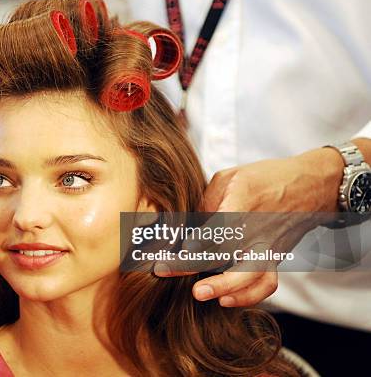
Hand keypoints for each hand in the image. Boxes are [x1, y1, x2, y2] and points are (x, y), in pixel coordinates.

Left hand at [155, 149, 343, 306]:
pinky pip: (265, 283)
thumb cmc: (264, 179)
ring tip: (199, 294)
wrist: (311, 185)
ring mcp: (267, 246)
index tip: (180, 246)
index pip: (219, 223)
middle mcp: (256, 227)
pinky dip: (249, 296)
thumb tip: (186, 227)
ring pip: (250, 274)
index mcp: (242, 200)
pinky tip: (225, 300)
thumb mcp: (230, 177)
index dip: (199, 237)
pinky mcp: (274, 259)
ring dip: (224, 287)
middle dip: (193, 263)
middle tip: (165, 269)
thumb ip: (207, 201)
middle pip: (226, 250)